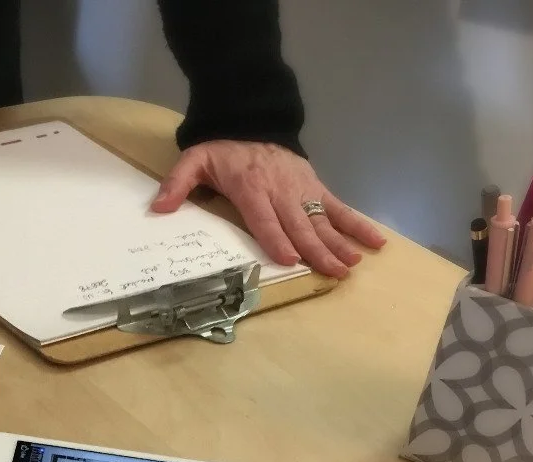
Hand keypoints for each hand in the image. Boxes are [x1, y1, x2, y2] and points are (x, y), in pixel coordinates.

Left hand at [152, 140, 385, 278]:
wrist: (252, 117)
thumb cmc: (222, 148)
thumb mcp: (193, 160)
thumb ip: (177, 184)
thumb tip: (158, 209)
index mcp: (251, 187)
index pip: (265, 218)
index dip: (277, 238)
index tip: (290, 259)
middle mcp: (281, 190)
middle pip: (300, 225)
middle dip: (317, 250)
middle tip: (333, 273)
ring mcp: (302, 189)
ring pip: (322, 219)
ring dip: (339, 243)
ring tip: (352, 265)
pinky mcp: (316, 187)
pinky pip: (338, 207)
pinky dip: (356, 224)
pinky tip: (374, 242)